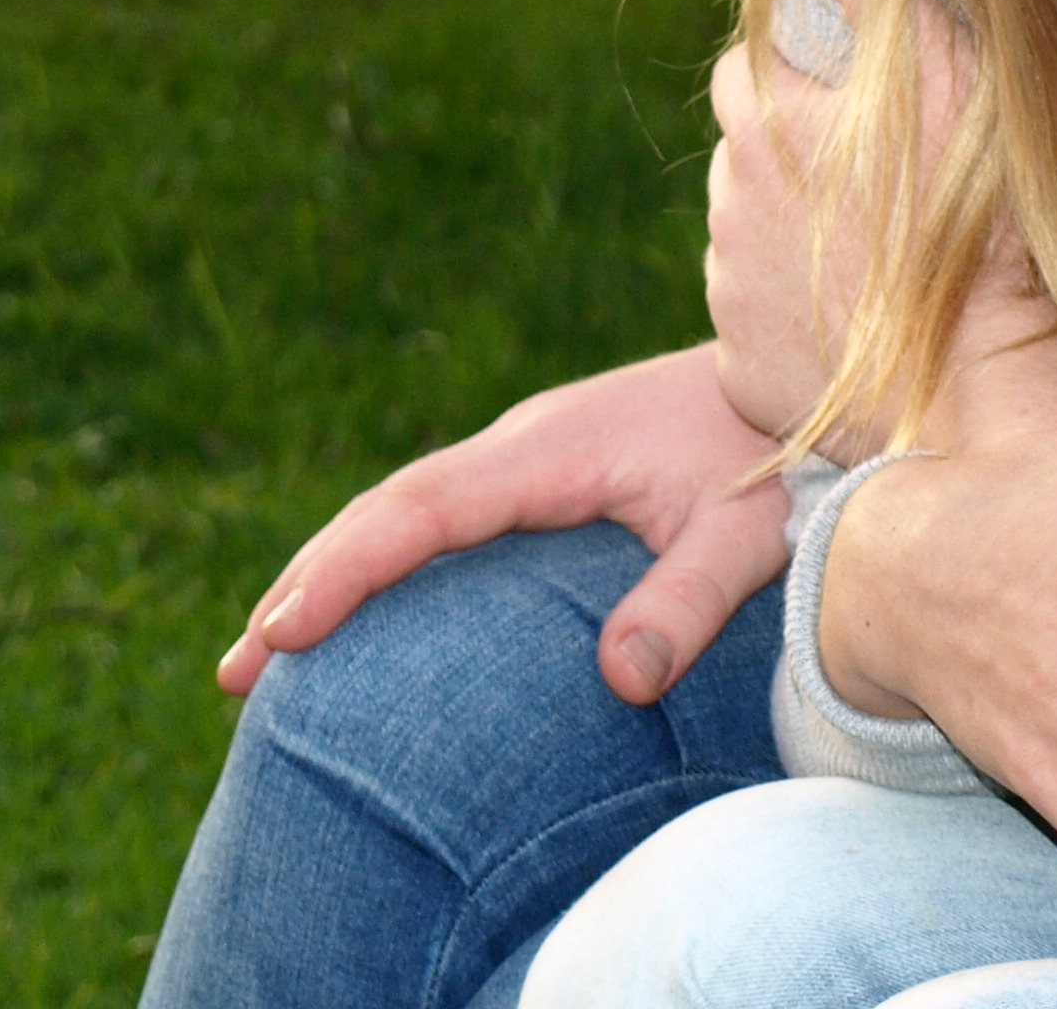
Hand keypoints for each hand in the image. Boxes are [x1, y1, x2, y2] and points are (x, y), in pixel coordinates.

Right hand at [217, 343, 788, 706]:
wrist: (819, 376)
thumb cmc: (789, 456)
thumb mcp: (752, 530)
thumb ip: (687, 598)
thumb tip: (615, 679)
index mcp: (550, 449)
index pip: (418, 513)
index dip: (342, 570)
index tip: (280, 630)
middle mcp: (522, 444)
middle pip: (386, 511)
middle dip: (307, 583)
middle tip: (236, 671)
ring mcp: (530, 455)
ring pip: (406, 513)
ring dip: (335, 573)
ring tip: (266, 654)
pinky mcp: (548, 473)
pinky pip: (442, 519)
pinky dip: (385, 562)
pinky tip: (367, 617)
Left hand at [708, 24, 1056, 459]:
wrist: (978, 386)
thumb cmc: (973, 219)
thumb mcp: (938, 65)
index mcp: (760, 118)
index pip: (750, 70)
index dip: (809, 86)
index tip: (868, 115)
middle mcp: (722, 200)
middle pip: (751, 157)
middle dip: (804, 164)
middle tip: (889, 195)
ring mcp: (727, 291)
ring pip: (753, 240)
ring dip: (803, 242)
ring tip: (886, 265)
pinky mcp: (741, 369)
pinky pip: (762, 327)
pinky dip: (802, 322)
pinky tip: (868, 328)